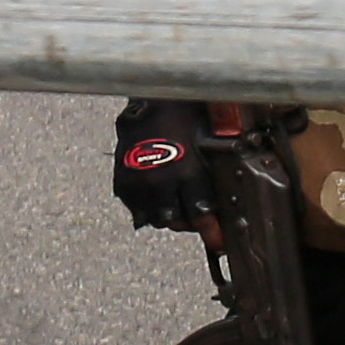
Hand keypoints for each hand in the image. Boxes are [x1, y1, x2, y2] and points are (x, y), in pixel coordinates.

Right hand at [113, 101, 214, 230]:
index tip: (219, 243)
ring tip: (173, 202)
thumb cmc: (186, 117)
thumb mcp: (206, 144)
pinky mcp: (123, 183)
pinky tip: (155, 194)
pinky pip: (136, 209)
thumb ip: (211, 174)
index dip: (212, 233)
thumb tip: (221, 201)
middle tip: (193, 213)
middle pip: (176, 222)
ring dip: (166, 215)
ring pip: (156, 219)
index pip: (201, 216)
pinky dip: (147, 206)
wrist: (151, 101)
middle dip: (187, 221)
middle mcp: (162, 184)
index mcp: (187, 173)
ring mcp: (139, 185)